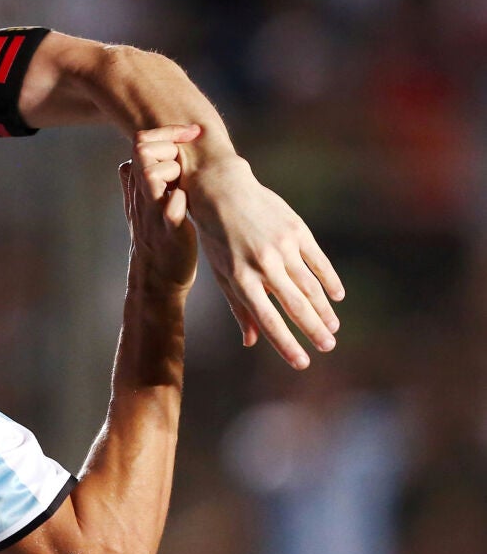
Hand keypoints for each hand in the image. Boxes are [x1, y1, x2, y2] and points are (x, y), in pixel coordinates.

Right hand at [122, 126, 200, 296]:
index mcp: (137, 187)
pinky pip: (171, 209)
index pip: (140, 143)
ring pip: (152, 175)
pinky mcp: (170, 232)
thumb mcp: (139, 208)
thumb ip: (133, 185)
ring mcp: (154, 213)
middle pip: (142, 151)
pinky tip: (187, 204)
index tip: (191, 134)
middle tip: (187, 163)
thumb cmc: (155, 241)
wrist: (156, 279)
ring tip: (185, 185)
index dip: (166, 132)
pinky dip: (179, 201)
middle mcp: (142, 196)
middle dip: (169, 147)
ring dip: (172, 172)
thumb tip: (124, 163)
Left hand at [180, 148, 342, 368]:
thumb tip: (250, 342)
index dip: (286, 344)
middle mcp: (262, 264)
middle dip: (313, 330)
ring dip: (324, 310)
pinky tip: (337, 296)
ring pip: (310, 286)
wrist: (222, 190)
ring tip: (333, 327)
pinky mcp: (297, 230)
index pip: (267, 320)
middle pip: (295, 306)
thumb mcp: (220, 271)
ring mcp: (282, 246)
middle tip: (328, 348)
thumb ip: (238, 307)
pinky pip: (319, 261)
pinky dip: (330, 280)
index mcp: (240, 278)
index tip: (302, 363)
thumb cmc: (217, 237)